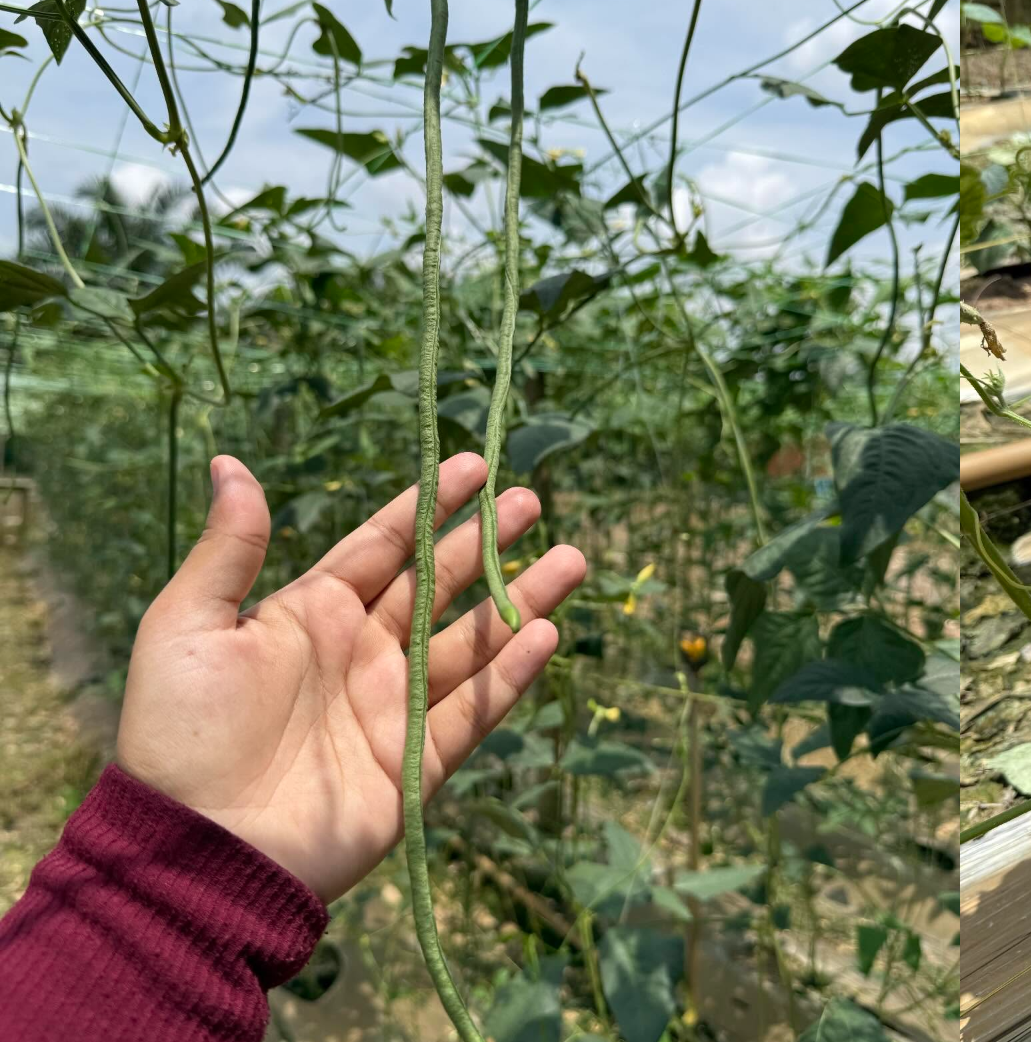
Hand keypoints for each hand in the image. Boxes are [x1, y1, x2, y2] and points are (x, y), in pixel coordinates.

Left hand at [116, 453, 586, 901]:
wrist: (196, 845)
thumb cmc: (182, 732)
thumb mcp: (188, 626)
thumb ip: (228, 549)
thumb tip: (231, 462)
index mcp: (311, 615)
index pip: (383, 547)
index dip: (429, 506)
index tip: (474, 466)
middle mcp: (362, 654)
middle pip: (440, 586)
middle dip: (488, 543)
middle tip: (531, 501)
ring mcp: (394, 708)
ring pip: (473, 643)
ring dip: (523, 601)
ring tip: (572, 560)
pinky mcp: (417, 763)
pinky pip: (474, 711)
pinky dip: (511, 675)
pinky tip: (545, 634)